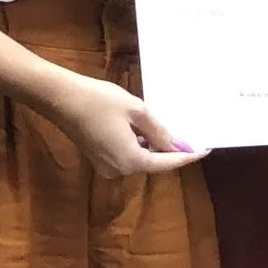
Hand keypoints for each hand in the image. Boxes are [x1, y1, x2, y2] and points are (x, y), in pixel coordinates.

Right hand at [43, 73, 201, 175]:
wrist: (61, 98)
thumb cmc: (99, 101)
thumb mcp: (137, 111)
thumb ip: (159, 131)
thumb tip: (174, 145)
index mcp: (131, 160)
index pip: (167, 163)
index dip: (188, 155)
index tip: (206, 149)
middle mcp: (119, 170)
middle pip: (152, 162)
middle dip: (169, 149)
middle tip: (186, 135)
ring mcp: (106, 166)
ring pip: (138, 158)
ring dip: (152, 146)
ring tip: (164, 128)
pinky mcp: (98, 159)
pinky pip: (125, 155)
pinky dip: (137, 145)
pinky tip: (141, 129)